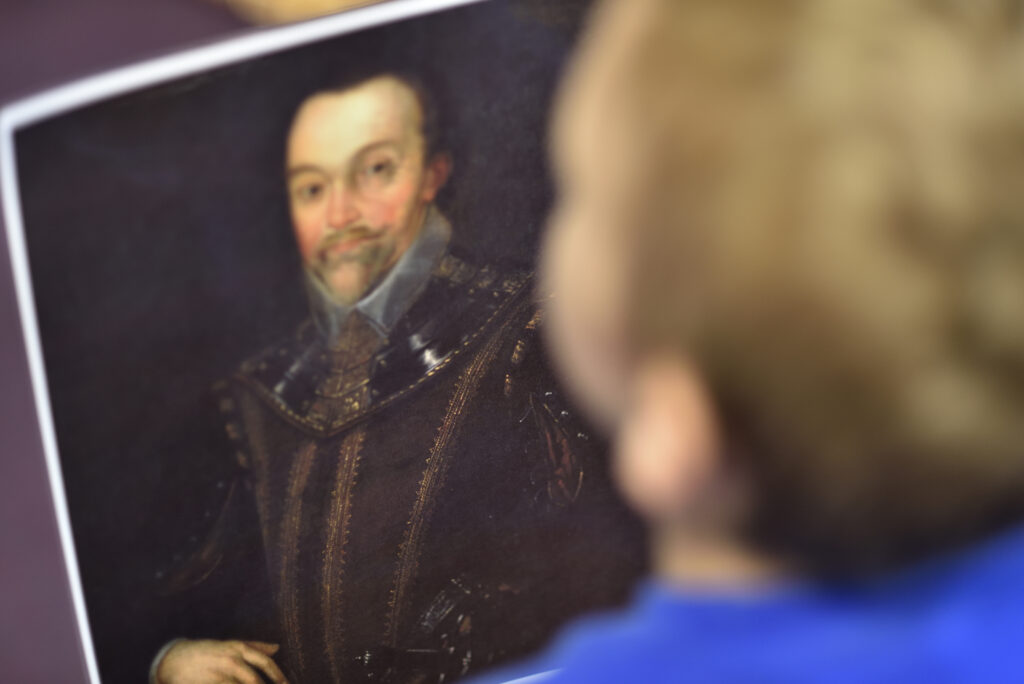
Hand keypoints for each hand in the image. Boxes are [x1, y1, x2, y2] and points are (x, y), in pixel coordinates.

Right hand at [155, 639, 288, 683]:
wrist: (175, 659)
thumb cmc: (208, 652)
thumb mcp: (232, 644)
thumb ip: (256, 647)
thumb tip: (277, 647)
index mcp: (239, 649)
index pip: (264, 662)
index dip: (278, 675)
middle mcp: (231, 661)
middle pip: (255, 681)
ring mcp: (219, 675)